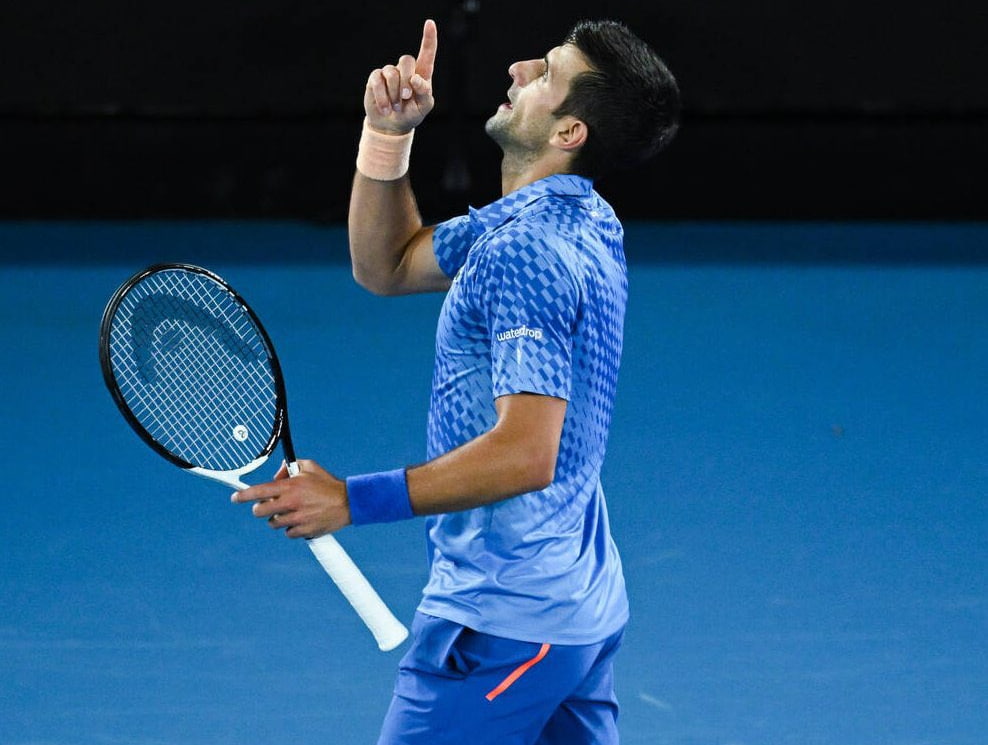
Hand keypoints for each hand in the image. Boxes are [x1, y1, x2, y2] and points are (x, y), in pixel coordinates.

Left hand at [231, 459, 349, 538]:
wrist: (348, 502)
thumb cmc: (327, 483)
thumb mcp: (309, 467)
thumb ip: (288, 468)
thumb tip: (275, 476)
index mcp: (290, 487)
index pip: (259, 491)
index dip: (243, 495)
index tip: (235, 498)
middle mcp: (291, 503)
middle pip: (260, 511)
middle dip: (261, 508)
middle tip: (269, 505)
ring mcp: (297, 519)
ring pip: (273, 523)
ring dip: (278, 518)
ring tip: (292, 511)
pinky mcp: (304, 531)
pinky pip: (288, 533)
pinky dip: (292, 528)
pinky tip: (302, 520)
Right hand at [364, 18, 436, 132]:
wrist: (392, 125)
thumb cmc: (411, 114)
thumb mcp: (423, 107)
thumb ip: (425, 93)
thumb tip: (416, 79)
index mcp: (421, 74)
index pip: (427, 53)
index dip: (429, 38)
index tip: (430, 23)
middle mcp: (405, 69)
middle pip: (406, 60)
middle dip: (406, 81)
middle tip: (407, 98)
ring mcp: (389, 72)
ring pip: (391, 72)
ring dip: (394, 93)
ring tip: (396, 108)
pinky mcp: (375, 78)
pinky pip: (377, 80)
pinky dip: (382, 97)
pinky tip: (386, 108)